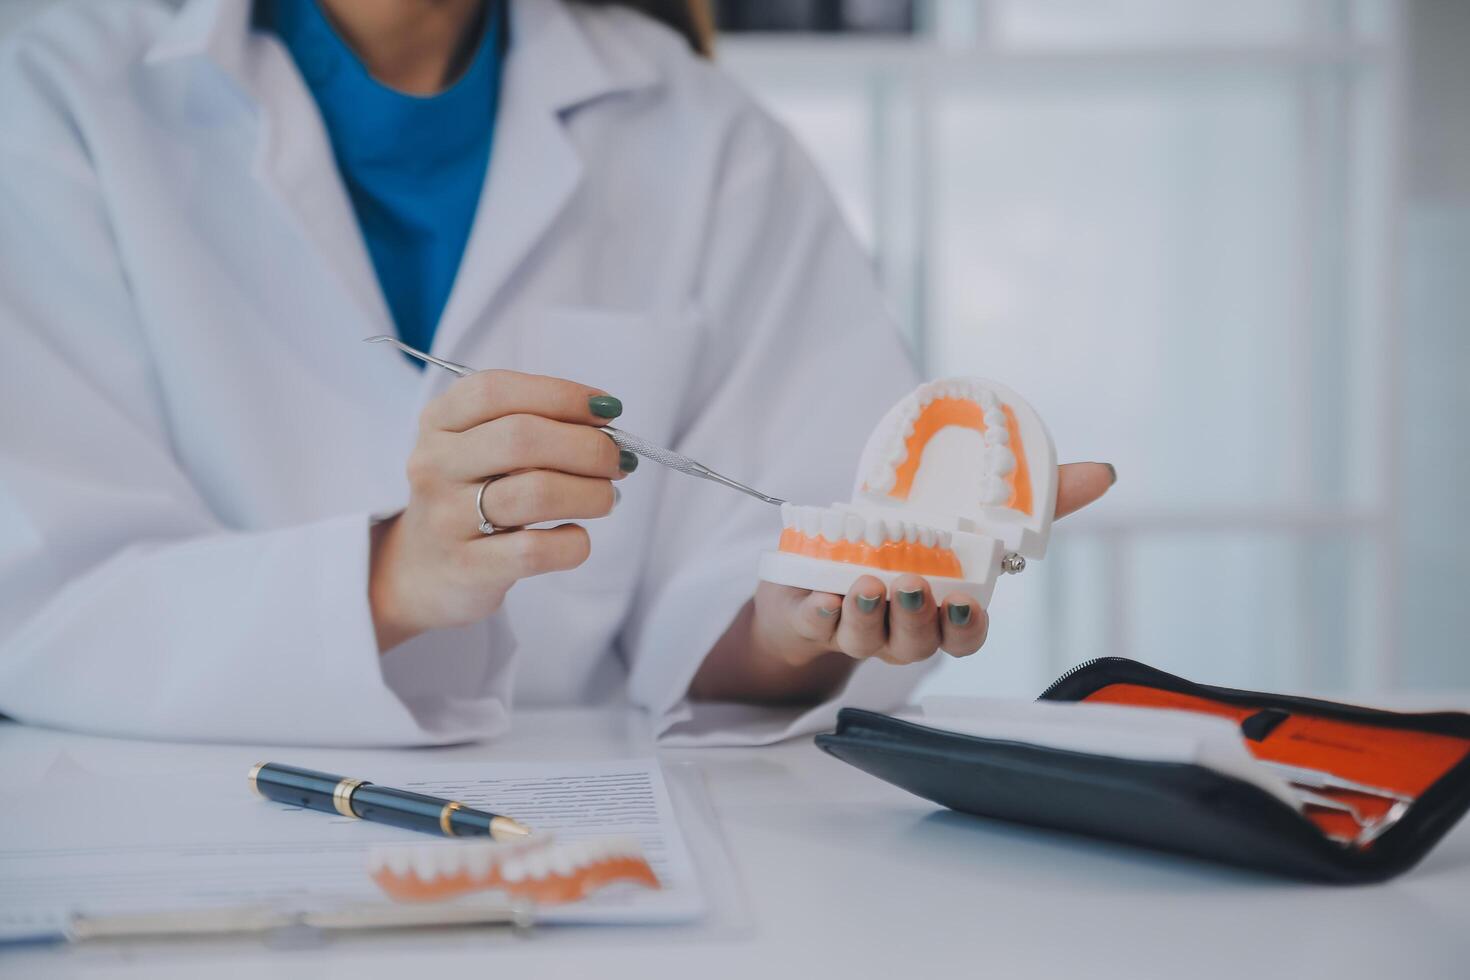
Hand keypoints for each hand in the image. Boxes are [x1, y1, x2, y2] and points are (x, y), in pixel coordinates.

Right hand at [369, 370, 633, 651]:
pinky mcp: (467, 567)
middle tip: (619, 461)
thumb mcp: (483, 449)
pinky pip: (536, 550)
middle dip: (588, 446)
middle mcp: (435, 464)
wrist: (424, 571)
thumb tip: (609, 429)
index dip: (562, 395)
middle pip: (523, 438)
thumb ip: (535, 427)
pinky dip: (573, 542)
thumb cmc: (472, 496)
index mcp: (440, 421)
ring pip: (536, 493)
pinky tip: (574, 536)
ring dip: (591, 493)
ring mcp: (446, 518)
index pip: (498, 391)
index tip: (607, 408)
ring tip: (606, 498)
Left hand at [701, 463, 1115, 699]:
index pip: (963, 637)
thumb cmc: (906, 545)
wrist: (819, 570)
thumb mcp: (966, 518)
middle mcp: (900, 630)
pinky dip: (815, 615)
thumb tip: (1102, 472)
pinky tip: (817, 598)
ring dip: (865, 613)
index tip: (965, 605)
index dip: (966, 629)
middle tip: (912, 583)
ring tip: (861, 582)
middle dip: (916, 619)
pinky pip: (811, 628)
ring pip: (864, 638)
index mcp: (940, 612)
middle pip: (915, 644)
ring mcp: (852, 628)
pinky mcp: (806, 619)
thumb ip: (1037, 501)